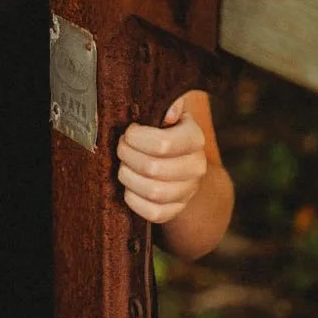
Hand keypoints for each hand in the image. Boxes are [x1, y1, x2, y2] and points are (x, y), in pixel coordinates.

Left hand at [116, 95, 207, 225]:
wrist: (181, 165)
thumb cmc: (165, 131)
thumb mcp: (169, 112)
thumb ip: (170, 104)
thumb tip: (170, 113)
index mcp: (194, 138)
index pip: (163, 144)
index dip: (137, 139)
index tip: (128, 133)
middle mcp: (196, 166)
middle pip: (153, 168)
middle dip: (128, 157)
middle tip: (121, 149)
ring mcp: (188, 191)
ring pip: (152, 191)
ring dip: (129, 178)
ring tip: (124, 167)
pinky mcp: (176, 210)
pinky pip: (153, 213)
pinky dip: (134, 200)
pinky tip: (129, 187)